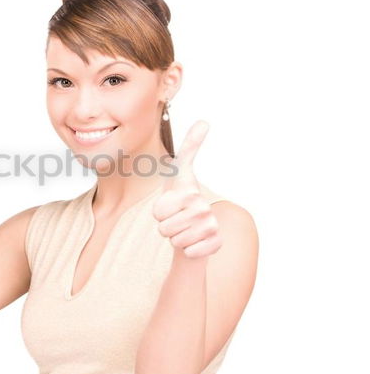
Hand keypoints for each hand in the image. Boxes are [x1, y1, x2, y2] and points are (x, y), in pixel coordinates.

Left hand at [152, 120, 221, 257]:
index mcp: (191, 192)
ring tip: (183, 229)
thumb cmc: (183, 199)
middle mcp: (204, 209)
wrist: (196, 227)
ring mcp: (211, 227)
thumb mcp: (179, 173)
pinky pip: (187, 252)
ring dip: (175, 238)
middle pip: (163, 227)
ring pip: (173, 240)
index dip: (158, 211)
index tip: (172, 204)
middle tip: (176, 220)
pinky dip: (186, 250)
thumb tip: (205, 121)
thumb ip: (189, 147)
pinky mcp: (214, 244)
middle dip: (165, 226)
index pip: (158, 210)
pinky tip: (193, 242)